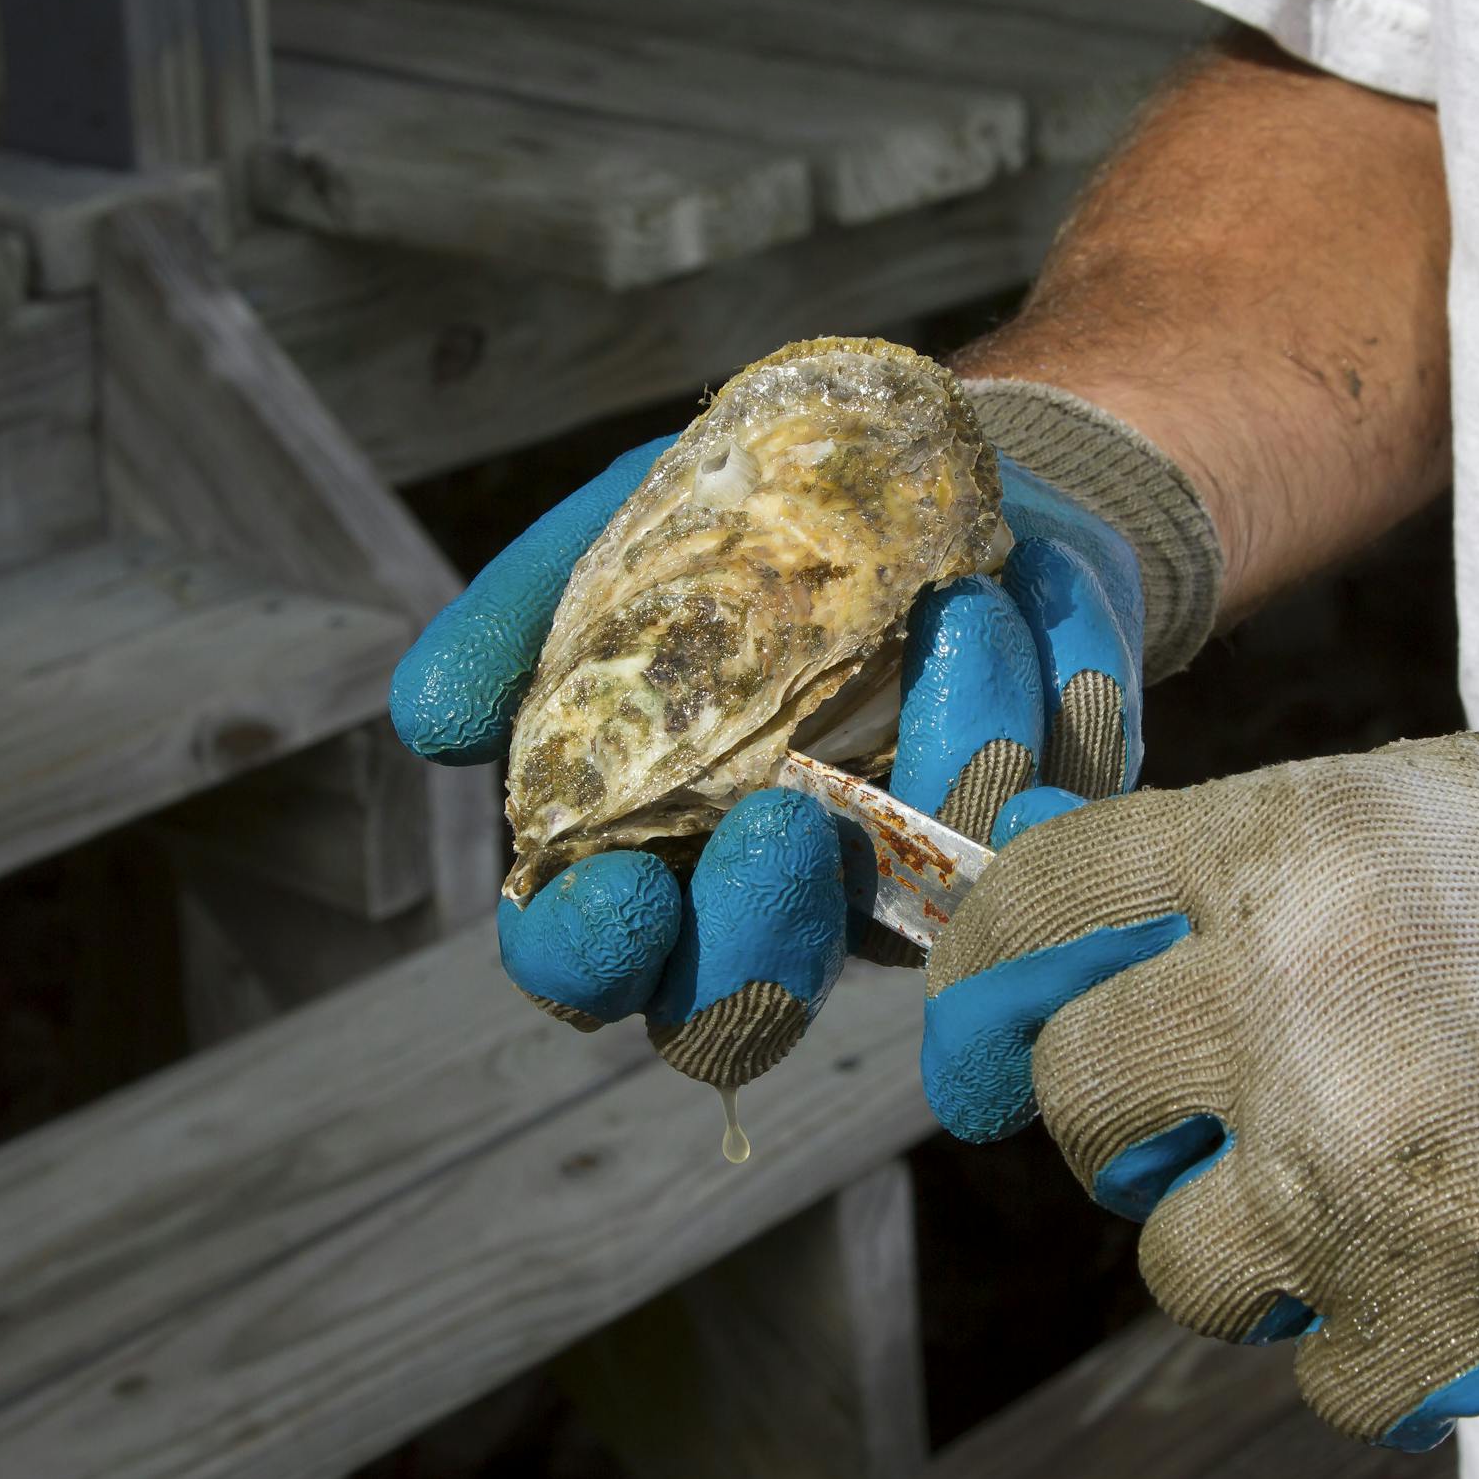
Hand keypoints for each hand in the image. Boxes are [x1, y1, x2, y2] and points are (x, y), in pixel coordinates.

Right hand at [389, 434, 1146, 1085]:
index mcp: (649, 849)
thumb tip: (428, 723)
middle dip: (757, 939)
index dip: (590, 959)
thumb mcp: (615, 535)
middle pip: (747, 1006)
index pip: (592, 963)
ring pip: (916, 930)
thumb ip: (521, 622)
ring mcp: (908, 882)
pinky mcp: (1034, 839)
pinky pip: (1050, 840)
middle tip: (780, 820)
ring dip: (935, 784)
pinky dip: (1043, 729)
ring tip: (953, 619)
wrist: (940, 472)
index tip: (610, 896)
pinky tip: (1018, 625)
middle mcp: (774, 898)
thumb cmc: (744, 526)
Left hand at [924, 732, 1478, 1445]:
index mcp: (1293, 848)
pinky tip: (1438, 1275)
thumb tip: (1077, 888)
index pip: (1043, 902)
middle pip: (1082, 1100)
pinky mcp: (1436, 1298)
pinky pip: (1305, 1366)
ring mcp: (1357, 1160)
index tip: (982, 1042)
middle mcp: (1294, 995)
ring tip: (1352, 1201)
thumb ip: (1262, 851)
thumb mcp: (1439, 805)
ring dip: (1242, 1246)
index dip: (982, 980)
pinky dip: (1360, 1339)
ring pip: (1173, 1261)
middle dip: (1114, 1129)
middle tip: (1185, 1130)